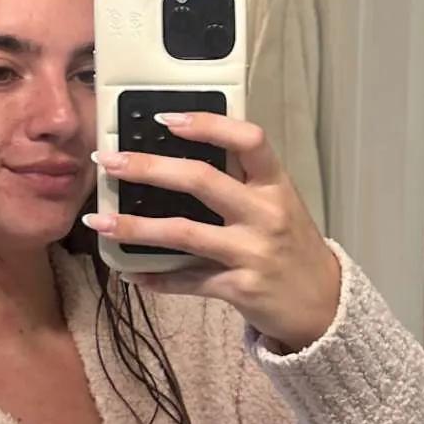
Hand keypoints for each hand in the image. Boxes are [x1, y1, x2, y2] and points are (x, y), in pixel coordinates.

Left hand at [84, 112, 341, 353]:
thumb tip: (179, 155)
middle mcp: (266, 214)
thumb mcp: (279, 204)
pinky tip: (129, 272)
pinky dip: (155, 278)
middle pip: (201, 180)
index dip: (206, 124)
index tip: (165, 118)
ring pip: (183, 233)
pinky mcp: (240, 288)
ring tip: (99, 221)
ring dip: (135, 226)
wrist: (324, 305)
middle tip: (108, 162)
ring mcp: (252, 253)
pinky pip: (187, 281)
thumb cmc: (292, 246)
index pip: (247, 140)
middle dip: (148, 167)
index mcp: (275, 185)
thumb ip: (241, 180)